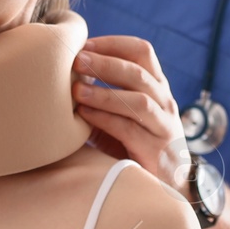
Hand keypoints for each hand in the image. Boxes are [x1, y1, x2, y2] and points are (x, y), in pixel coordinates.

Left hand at [72, 35, 191, 198]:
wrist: (167, 185)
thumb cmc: (134, 143)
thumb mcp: (121, 114)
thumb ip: (101, 96)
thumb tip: (61, 75)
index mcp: (156, 86)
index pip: (142, 52)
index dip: (114, 43)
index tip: (85, 44)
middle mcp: (164, 101)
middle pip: (139, 72)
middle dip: (105, 63)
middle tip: (76, 60)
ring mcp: (163, 125)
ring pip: (139, 101)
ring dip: (105, 93)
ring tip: (77, 90)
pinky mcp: (156, 150)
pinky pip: (130, 130)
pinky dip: (105, 119)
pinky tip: (84, 116)